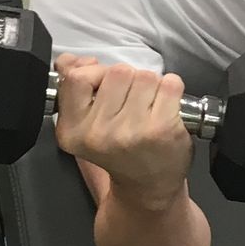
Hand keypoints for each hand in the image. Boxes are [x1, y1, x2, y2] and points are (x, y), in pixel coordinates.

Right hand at [53, 52, 192, 204]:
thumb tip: (72, 59)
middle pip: (116, 72)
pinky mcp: (161, 129)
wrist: (148, 186)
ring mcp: (131, 132)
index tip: (105, 89)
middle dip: (128, 80)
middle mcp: (98, 134)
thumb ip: (74, 85)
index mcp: (72, 130)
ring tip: (148, 109)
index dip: (96, 74)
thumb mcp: (86, 122)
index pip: (77, 77)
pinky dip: (172, 90)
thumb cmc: (119, 150)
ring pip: (144, 75)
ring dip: (151, 86)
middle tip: (132, 104)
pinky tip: (166, 109)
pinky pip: (169, 84)